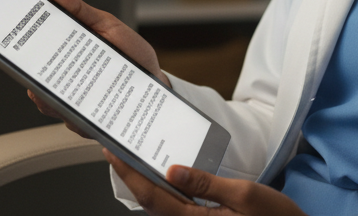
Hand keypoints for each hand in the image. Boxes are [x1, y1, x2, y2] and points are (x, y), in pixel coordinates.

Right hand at [26, 0, 166, 134]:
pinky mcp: (93, 120)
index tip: (16, 52)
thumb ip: (79, 9)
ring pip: (54, 109)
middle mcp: (69, 82)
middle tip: (36, 81)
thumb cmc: (131, 51)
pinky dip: (80, 121)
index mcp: (68, 57)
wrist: (156, 79)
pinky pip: (79, 124)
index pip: (36, 58)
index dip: (21, 57)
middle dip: (34, 86)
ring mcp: (79, 103)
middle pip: (38, 87)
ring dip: (54, 105)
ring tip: (61, 97)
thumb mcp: (106, 23)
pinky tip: (87, 114)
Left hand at [106, 150, 307, 215]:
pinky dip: (166, 190)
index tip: (112, 152)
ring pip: (162, 205)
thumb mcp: (245, 195)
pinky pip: (176, 208)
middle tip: (118, 149)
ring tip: (137, 157)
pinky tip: (166, 174)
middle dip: (132, 175)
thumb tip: (172, 170)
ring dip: (147, 182)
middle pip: (151, 201)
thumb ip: (206, 183)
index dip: (129, 173)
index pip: (151, 196)